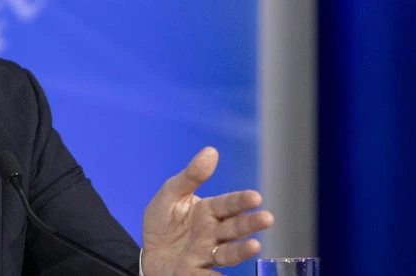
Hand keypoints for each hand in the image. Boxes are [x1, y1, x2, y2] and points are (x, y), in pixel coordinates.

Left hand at [141, 147, 273, 274]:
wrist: (148, 253)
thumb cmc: (163, 222)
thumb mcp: (171, 194)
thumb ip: (190, 176)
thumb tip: (211, 151)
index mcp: (208, 211)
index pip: (228, 204)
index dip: (241, 201)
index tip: (255, 197)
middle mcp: (212, 233)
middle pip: (234, 228)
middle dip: (250, 223)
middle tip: (266, 219)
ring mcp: (206, 254)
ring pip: (228, 252)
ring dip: (241, 250)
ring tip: (254, 246)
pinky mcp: (195, 273)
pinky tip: (223, 275)